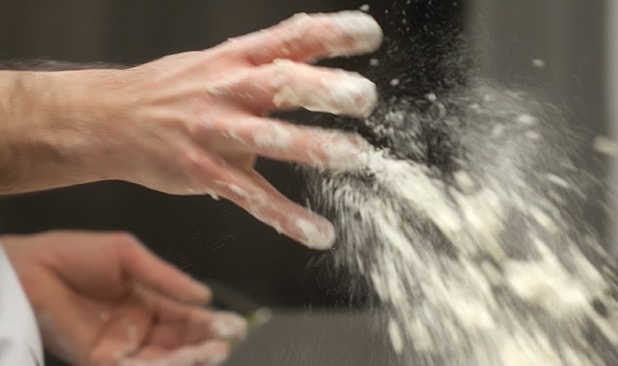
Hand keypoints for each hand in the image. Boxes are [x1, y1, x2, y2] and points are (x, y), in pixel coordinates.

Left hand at [1, 231, 246, 365]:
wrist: (30, 268)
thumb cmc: (75, 254)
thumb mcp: (129, 255)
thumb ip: (166, 277)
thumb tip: (204, 296)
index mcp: (149, 300)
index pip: (187, 316)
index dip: (211, 321)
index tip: (234, 325)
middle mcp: (140, 326)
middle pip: (181, 341)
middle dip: (205, 343)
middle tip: (226, 343)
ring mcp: (121, 346)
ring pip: (164, 359)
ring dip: (189, 358)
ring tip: (212, 352)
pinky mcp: (101, 361)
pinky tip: (180, 360)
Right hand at [44, 11, 381, 248]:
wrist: (110, 119)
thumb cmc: (172, 91)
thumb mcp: (219, 62)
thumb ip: (269, 61)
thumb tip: (319, 52)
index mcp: (236, 59)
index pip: (290, 37)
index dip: (330, 33)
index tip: (369, 35)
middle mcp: (228, 91)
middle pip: (279, 83)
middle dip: (322, 88)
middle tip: (362, 96)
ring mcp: (214, 132)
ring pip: (267, 139)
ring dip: (313, 147)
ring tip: (354, 156)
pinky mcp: (204, 172)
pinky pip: (251, 197)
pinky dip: (286, 217)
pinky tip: (318, 233)